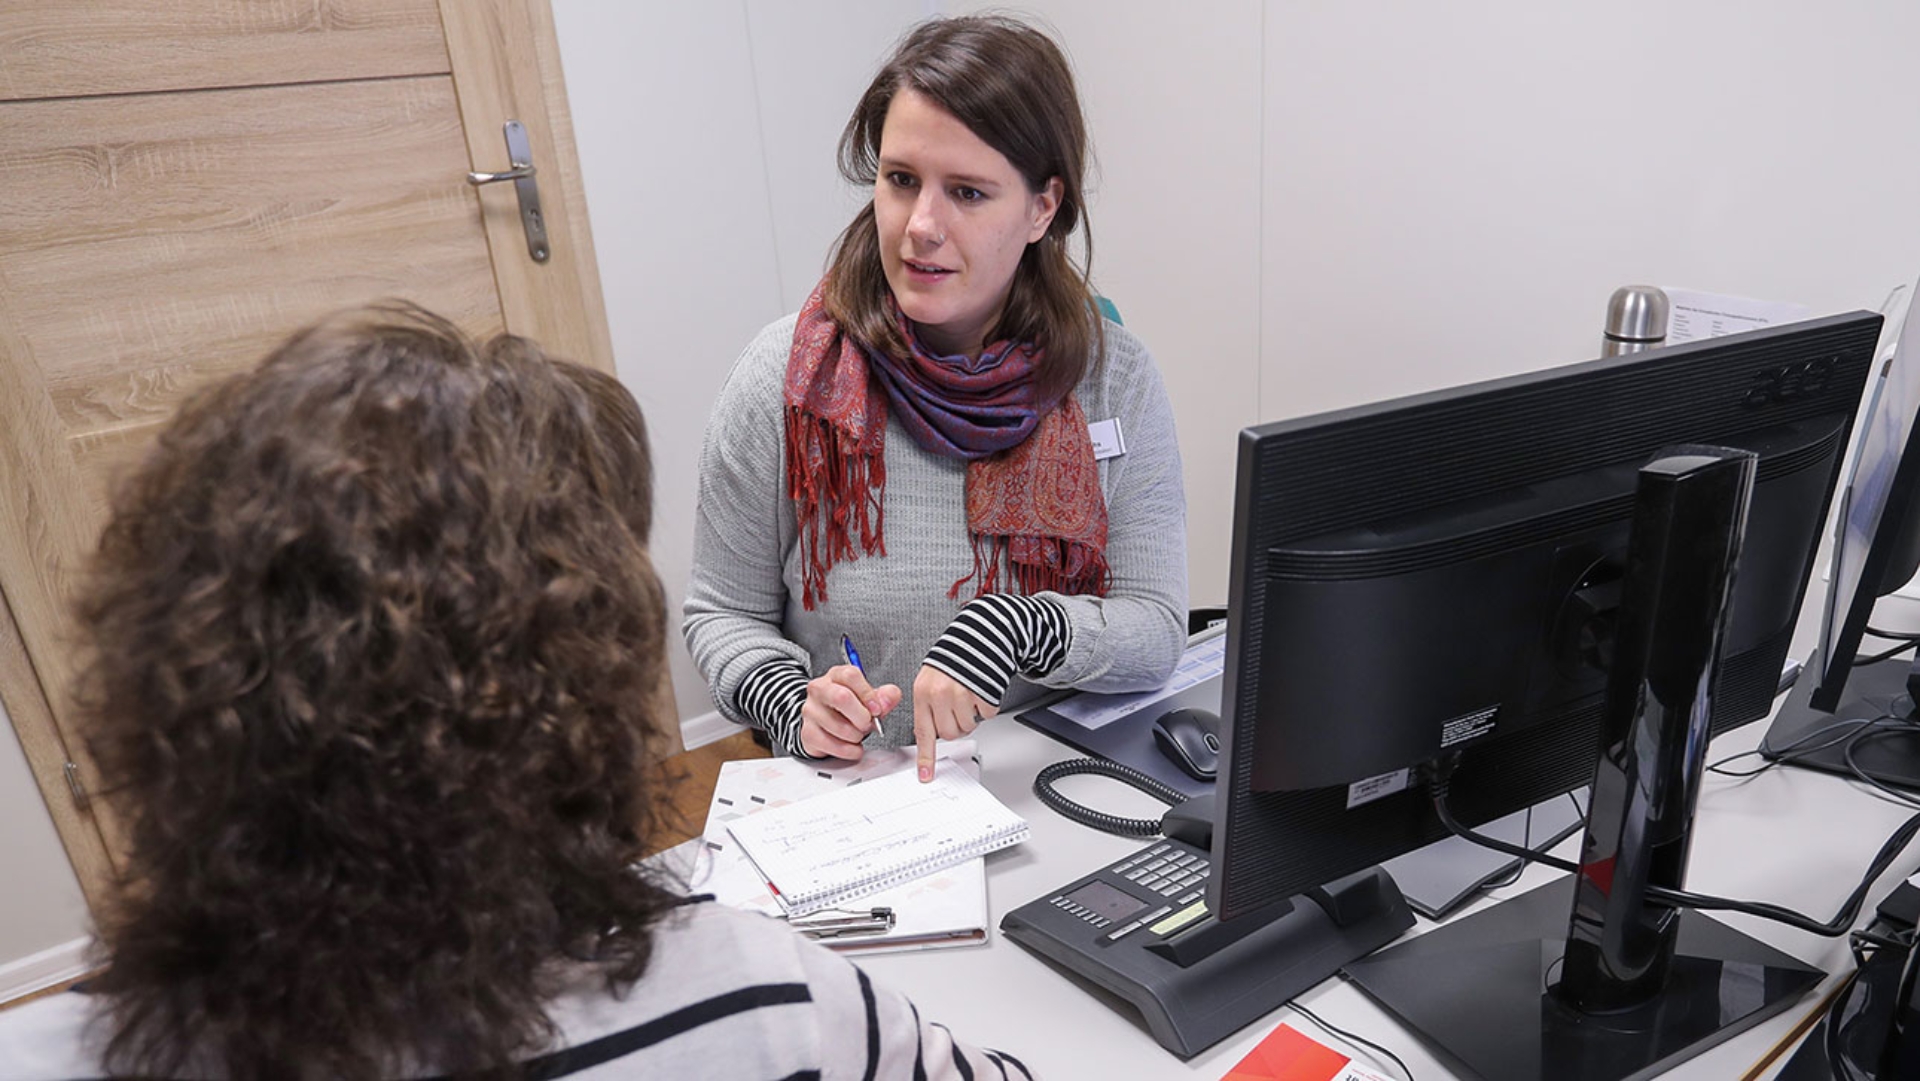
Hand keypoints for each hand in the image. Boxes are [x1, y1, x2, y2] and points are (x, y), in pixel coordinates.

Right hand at [799, 665, 900, 760]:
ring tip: (858, 734)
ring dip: (856, 736)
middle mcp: (820, 689)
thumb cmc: (848, 708)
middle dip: (861, 717)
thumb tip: (889, 698)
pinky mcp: (808, 732)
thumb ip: (884, 696)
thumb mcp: (868, 698)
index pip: (850, 675)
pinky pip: (832, 745)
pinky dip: (848, 750)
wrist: (824, 724)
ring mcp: (811, 711)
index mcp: (836, 676)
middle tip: (868, 724)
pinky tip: (853, 747)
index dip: (867, 694)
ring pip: (839, 726)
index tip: (877, 709)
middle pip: (841, 698)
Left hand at [912, 665, 997, 780]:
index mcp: (923, 692)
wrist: (978, 638)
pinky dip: (986, 707)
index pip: (923, 732)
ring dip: (970, 716)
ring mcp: (962, 693)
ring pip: (967, 727)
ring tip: (967, 696)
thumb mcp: (929, 680)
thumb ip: (928, 706)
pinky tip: (980, 691)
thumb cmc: (952, 661)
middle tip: (956, 708)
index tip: (926, 775)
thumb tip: (930, 734)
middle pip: (949, 734)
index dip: (926, 757)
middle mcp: (940, 694)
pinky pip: (986, 715)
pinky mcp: (983, 693)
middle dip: (954, 726)